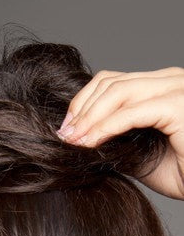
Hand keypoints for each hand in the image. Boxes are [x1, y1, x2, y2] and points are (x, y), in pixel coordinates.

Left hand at [56, 67, 183, 199]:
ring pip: (118, 92)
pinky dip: (104, 128)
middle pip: (111, 82)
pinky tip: (89, 143)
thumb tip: (79, 141)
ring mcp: (176, 89)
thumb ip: (115, 141)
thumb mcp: (139, 155)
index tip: (66, 130)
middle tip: (64, 136)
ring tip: (72, 140)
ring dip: (89, 118)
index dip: (84, 103)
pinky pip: (131, 112)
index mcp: (162, 87)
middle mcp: (170, 80)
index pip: (113, 82)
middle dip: (81, 109)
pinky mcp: (178, 105)